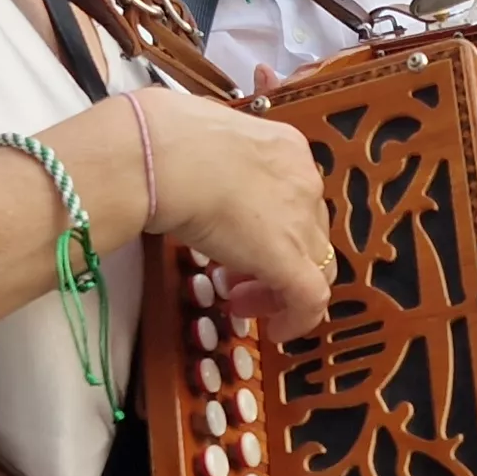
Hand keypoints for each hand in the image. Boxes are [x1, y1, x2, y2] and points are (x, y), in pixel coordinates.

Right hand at [99, 89, 333, 339]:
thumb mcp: (200, 148)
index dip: (274, 225)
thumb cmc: (162, 144)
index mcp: (284, 148)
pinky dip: (298, 319)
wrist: (162, 156)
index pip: (295, 196)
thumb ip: (210, 166)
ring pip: (314, 265)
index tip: (243, 244)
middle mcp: (303, 180)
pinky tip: (276, 332)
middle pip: (308, 232)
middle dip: (275, 258)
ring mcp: (300, 220)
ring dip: (280, 287)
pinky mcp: (289, 257)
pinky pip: (310, 298)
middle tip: (239, 278)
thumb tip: (186, 177)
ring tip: (242, 300)